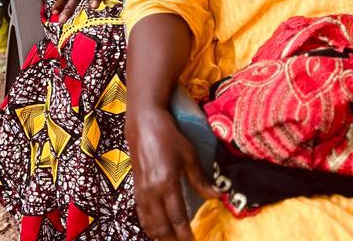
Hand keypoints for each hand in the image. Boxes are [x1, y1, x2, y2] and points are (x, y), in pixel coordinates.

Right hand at [127, 106, 218, 239]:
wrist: (144, 124)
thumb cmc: (169, 136)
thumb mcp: (189, 155)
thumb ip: (201, 179)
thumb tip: (217, 195)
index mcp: (167, 183)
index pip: (177, 217)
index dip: (185, 233)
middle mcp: (152, 192)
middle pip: (162, 226)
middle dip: (173, 239)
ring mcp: (141, 192)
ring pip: (150, 224)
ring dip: (161, 236)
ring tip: (172, 240)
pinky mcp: (135, 189)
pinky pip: (142, 215)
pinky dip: (150, 227)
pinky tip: (156, 230)